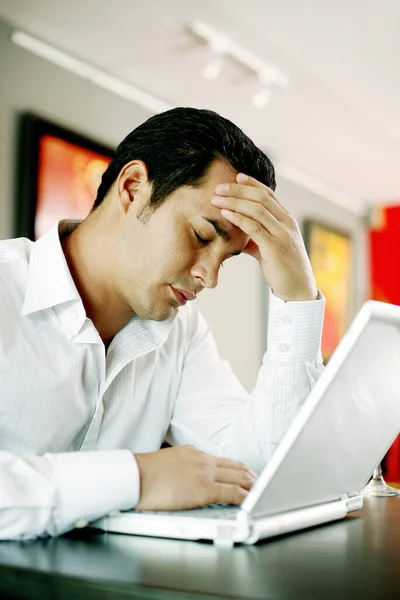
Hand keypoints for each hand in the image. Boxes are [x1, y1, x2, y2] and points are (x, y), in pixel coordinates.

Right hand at [134, 445, 256, 510]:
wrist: (133, 476)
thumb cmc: (143, 475)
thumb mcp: (167, 464)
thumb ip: (181, 469)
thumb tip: (185, 479)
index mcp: (193, 453)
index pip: (224, 460)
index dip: (240, 469)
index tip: (247, 476)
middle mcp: (203, 460)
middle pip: (237, 467)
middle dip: (252, 477)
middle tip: (262, 486)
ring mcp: (205, 472)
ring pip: (239, 477)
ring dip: (253, 486)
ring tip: (262, 494)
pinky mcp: (204, 488)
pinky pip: (233, 492)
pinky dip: (246, 497)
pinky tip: (252, 503)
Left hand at [212, 173, 317, 301]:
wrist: (298, 289)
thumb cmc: (283, 268)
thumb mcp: (269, 248)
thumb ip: (255, 239)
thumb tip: (237, 236)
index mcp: (286, 220)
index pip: (269, 194)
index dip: (252, 183)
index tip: (235, 177)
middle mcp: (287, 223)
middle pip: (261, 198)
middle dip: (238, 190)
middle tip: (218, 187)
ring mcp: (283, 234)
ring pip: (256, 209)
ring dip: (234, 201)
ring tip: (216, 199)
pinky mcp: (275, 248)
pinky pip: (254, 228)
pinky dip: (238, 218)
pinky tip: (225, 214)